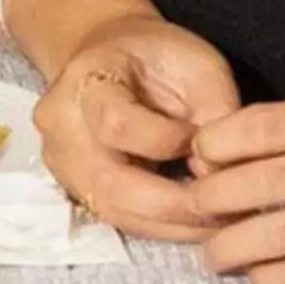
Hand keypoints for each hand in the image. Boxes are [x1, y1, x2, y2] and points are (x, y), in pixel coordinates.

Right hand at [33, 19, 241, 240]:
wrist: (107, 56)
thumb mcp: (198, 64)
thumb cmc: (157, 57)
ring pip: (114, 212)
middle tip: (224, 211)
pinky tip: (193, 223)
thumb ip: (215, 111)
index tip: (209, 144)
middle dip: (173, 206)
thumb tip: (218, 175)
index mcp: (85, 80)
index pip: (117, 124)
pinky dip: (160, 226)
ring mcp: (61, 163)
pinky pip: (117, 219)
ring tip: (216, 223)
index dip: (168, 142)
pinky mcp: (75, 190)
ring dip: (170, 225)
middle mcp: (60, 126)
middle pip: (110, 184)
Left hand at [183, 87, 284, 283]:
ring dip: (230, 250)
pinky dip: (272, 280)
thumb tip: (224, 152)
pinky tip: (260, 276)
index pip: (259, 129)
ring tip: (215, 254)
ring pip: (275, 238)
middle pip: (257, 185)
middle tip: (193, 212)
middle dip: (210, 202)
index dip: (212, 148)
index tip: (196, 161)